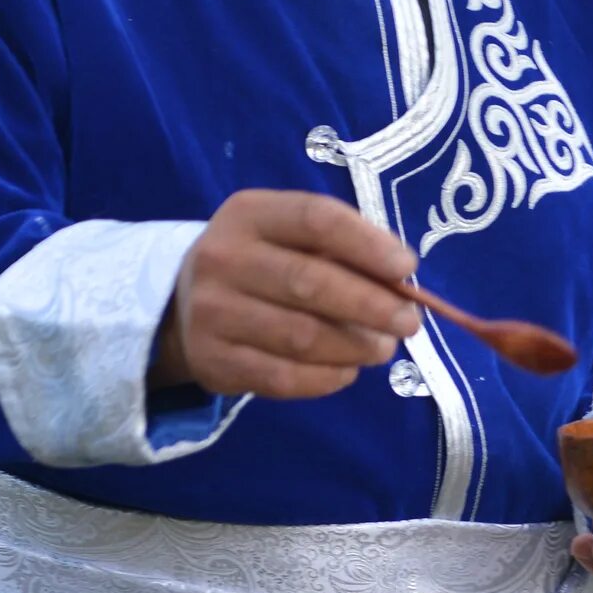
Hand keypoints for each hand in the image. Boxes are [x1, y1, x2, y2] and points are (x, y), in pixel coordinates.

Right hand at [153, 190, 419, 397]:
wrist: (183, 303)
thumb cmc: (262, 261)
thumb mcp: (290, 236)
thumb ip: (342, 249)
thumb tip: (401, 280)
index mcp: (250, 214)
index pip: (316, 220)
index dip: (368, 244)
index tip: (407, 267)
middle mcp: (223, 258)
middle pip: (310, 283)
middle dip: (372, 305)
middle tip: (409, 322)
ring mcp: (212, 312)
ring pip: (300, 337)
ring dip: (355, 346)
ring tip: (384, 348)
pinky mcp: (212, 361)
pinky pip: (282, 377)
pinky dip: (326, 378)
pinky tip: (348, 370)